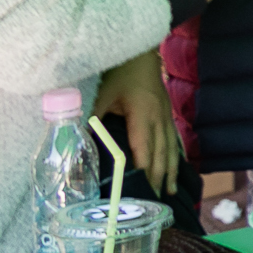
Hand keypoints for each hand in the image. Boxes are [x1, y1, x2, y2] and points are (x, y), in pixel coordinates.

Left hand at [91, 51, 181, 193]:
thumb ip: (92, 118)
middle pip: (161, 153)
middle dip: (158, 178)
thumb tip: (77, 143)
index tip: (143, 193)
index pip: (144, 150)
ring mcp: (165, 114)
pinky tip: (174, 165)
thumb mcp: (101, 93)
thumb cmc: (120, 71)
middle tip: (156, 201)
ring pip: (170, 147)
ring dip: (170, 170)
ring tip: (169, 191)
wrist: (140, 50)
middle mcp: (159, 118)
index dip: (144, 172)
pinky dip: (174, 155)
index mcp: (143, 115)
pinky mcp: (166, 111)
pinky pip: (173, 138)